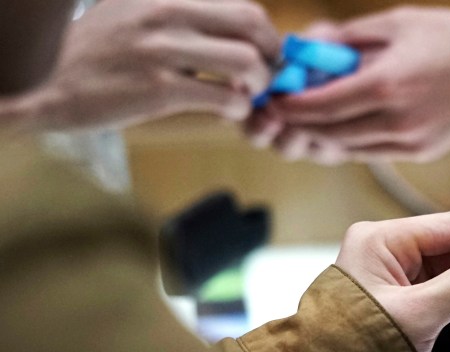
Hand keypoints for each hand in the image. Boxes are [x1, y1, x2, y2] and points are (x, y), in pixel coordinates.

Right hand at [19, 0, 279, 130]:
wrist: (47, 84)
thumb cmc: (100, 53)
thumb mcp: (137, 14)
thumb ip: (182, 16)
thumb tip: (233, 29)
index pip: (244, 8)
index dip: (267, 37)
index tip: (266, 56)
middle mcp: (167, 14)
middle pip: (253, 26)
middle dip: (272, 59)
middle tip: (265, 79)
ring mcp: (162, 51)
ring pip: (246, 63)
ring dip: (257, 86)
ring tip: (243, 97)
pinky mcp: (157, 90)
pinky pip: (223, 98)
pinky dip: (235, 109)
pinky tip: (223, 112)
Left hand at [249, 7, 449, 162]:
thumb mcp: (399, 23)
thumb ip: (349, 38)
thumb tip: (306, 47)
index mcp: (389, 84)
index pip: (318, 106)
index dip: (286, 104)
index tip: (269, 95)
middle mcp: (395, 121)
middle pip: (324, 134)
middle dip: (292, 123)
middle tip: (274, 109)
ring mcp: (406, 143)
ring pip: (341, 148)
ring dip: (315, 135)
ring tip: (300, 115)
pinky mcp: (415, 153)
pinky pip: (365, 151)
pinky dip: (343, 139)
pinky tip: (335, 122)